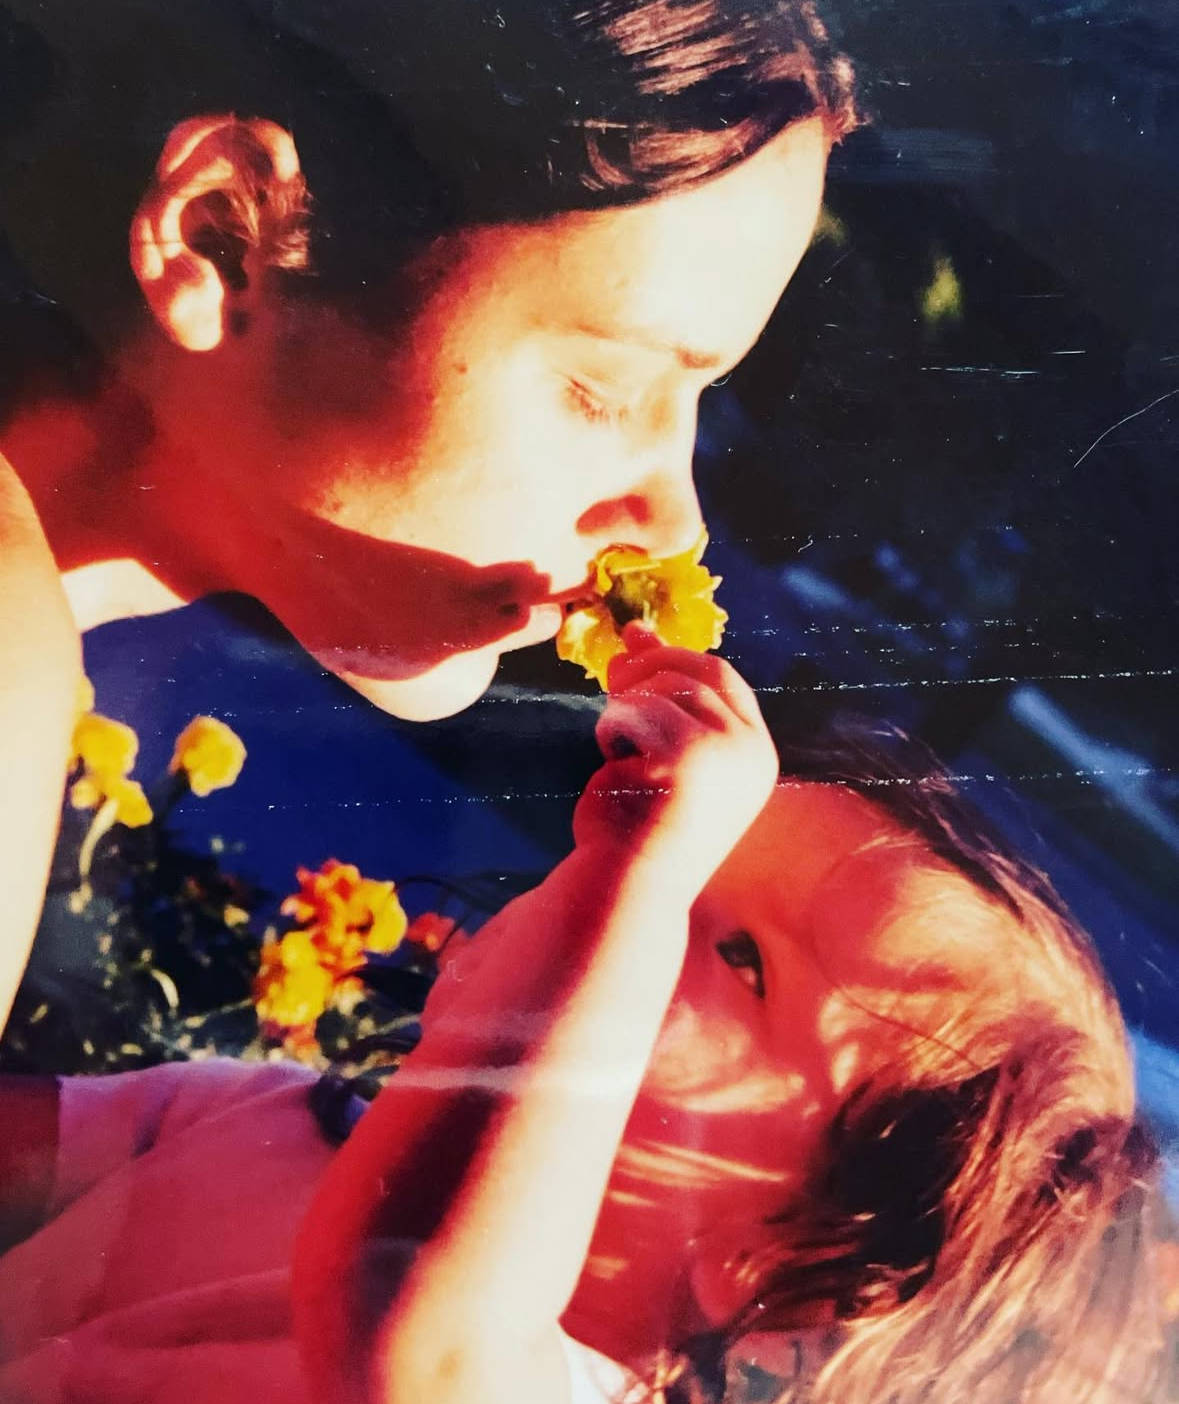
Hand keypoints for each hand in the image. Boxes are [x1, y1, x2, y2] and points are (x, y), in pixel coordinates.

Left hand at [572, 625, 777, 886]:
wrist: (627, 888)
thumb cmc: (639, 827)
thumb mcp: (661, 755)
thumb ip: (663, 700)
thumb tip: (638, 633)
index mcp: (756, 755)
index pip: (723, 678)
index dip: (677, 656)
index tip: (635, 645)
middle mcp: (750, 750)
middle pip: (696, 671)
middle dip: (648, 666)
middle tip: (611, 679)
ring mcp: (724, 751)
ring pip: (663, 687)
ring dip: (625, 707)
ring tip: (615, 749)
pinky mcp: (687, 755)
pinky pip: (637, 709)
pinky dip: (613, 727)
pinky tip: (611, 761)